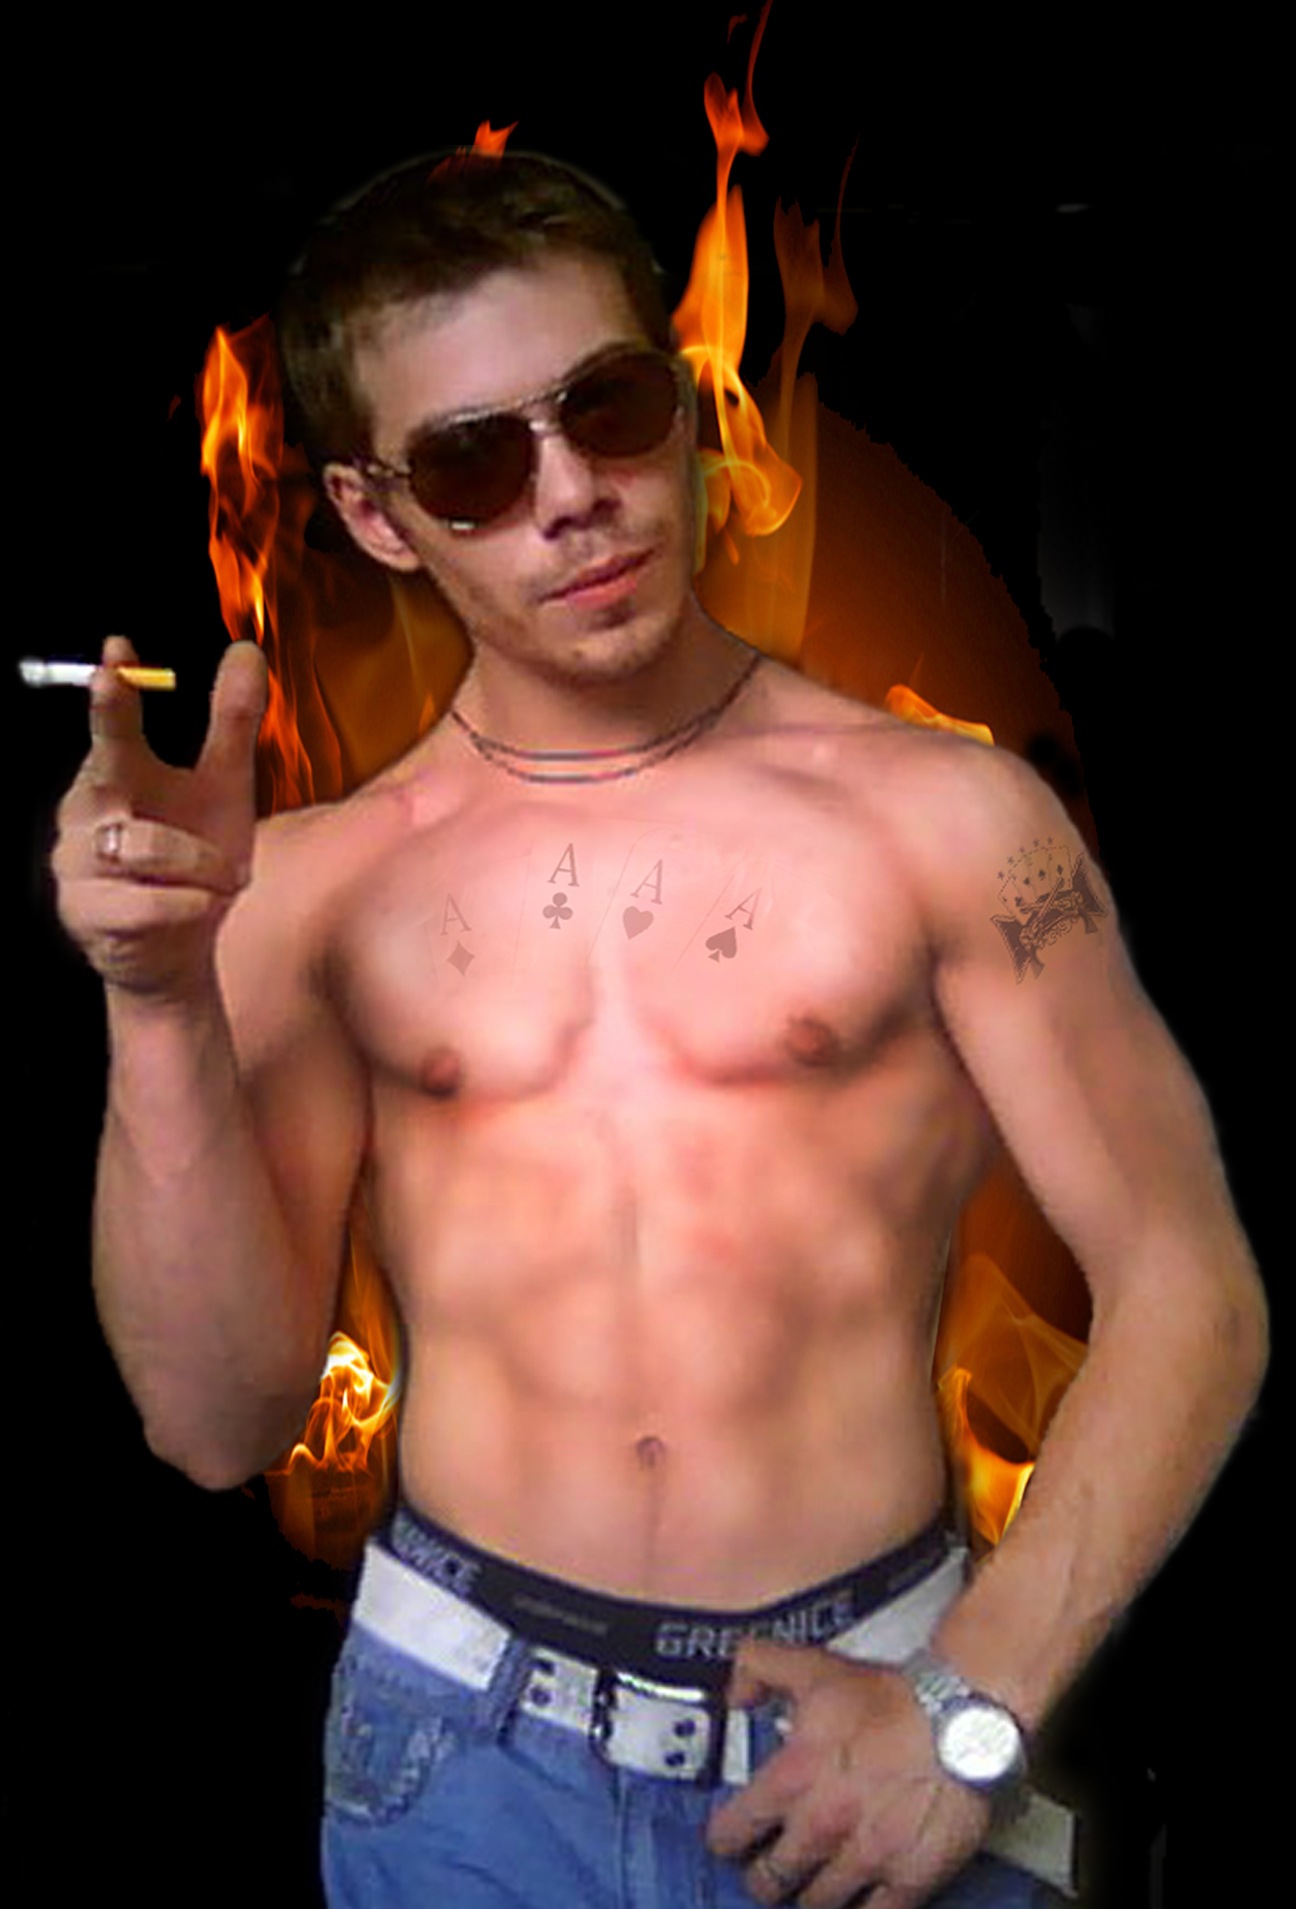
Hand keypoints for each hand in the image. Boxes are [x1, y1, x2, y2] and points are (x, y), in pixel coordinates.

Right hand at [53, 635, 267, 999]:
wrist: (180, 948)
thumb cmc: (194, 862)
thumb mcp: (224, 789)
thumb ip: (231, 724)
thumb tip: (245, 650)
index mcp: (118, 770)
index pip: (111, 719)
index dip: (113, 684)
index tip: (117, 651)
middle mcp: (87, 808)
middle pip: (103, 765)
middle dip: (108, 724)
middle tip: (111, 682)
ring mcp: (77, 860)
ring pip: (144, 845)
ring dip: (198, 861)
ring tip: (220, 877)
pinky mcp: (85, 912)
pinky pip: (146, 902)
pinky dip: (186, 903)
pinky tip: (199, 906)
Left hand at [707, 1641, 989, 1907]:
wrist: (961, 1717)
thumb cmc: (891, 1697)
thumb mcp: (812, 1666)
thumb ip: (758, 1668)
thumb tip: (735, 1694)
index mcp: (792, 1778)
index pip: (732, 1833)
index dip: (726, 1838)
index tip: (730, 1840)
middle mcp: (821, 1827)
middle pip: (769, 1881)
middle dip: (765, 1876)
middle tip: (769, 1870)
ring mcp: (864, 1859)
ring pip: (815, 1904)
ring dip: (809, 1895)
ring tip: (812, 1882)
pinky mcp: (907, 1880)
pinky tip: (857, 1899)